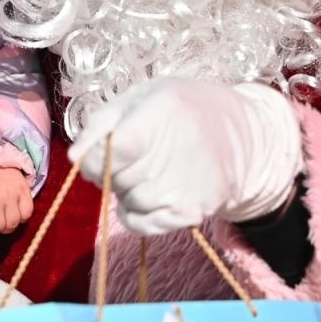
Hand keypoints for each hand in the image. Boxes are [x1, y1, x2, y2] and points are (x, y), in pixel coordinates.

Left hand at [68, 77, 303, 235]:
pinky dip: (136, 211)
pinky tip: (154, 189)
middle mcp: (172, 155)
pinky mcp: (189, 214)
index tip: (98, 151)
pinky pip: (138, 223)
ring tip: (151, 167)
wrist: (243, 138)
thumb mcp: (141, 97)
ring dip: (126, 189)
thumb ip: (102, 123)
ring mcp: (182, 189)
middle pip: (112, 178)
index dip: (93, 156)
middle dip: (112, 169)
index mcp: (159, 115)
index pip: (109, 151)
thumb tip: (76, 159)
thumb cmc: (180, 111)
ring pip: (124, 201)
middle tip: (138, 153)